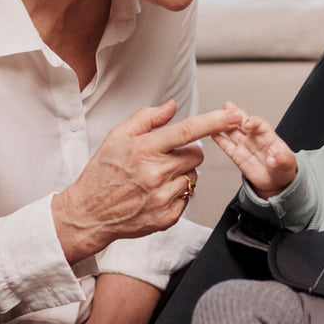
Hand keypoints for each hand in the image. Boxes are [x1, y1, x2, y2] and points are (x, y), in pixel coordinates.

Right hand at [52, 101, 240, 263]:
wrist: (89, 212)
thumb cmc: (103, 172)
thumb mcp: (117, 137)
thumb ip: (147, 118)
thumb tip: (172, 106)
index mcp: (144, 149)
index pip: (187, 131)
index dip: (214, 121)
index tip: (234, 115)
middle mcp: (156, 173)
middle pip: (196, 154)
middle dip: (186, 152)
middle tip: (163, 158)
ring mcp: (162, 197)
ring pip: (193, 176)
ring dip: (181, 174)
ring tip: (155, 178)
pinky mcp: (167, 217)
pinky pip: (187, 197)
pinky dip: (177, 194)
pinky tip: (155, 194)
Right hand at [212, 102, 296, 198]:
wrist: (276, 182)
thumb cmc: (283, 169)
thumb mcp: (288, 165)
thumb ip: (282, 160)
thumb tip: (274, 160)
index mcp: (268, 136)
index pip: (259, 124)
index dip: (253, 121)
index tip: (247, 124)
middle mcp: (254, 138)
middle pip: (243, 122)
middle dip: (236, 113)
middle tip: (227, 106)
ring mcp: (244, 146)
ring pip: (232, 131)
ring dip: (224, 123)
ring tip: (215, 115)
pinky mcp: (237, 156)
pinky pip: (226, 145)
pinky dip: (219, 139)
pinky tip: (211, 132)